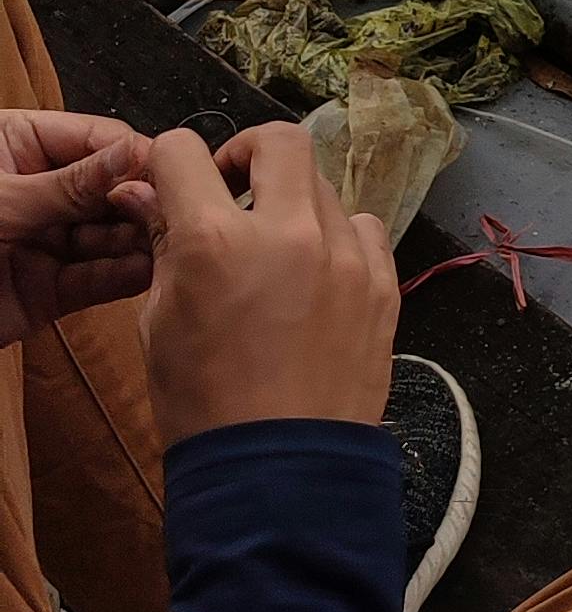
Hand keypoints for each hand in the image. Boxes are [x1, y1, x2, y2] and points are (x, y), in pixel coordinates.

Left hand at [0, 108, 156, 349]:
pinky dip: (123, 277)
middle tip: (176, 214)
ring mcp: (44, 241)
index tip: (168, 172)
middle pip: (110, 189)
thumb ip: (66, 185)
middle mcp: (38, 190)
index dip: (132, 156)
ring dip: (139, 241)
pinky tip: (150, 272)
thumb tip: (131, 157)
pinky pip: (95, 280)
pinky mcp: (47, 290)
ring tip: (173, 245)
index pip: (95, 139)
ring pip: (109, 237)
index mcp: (17, 144)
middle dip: (141, 201)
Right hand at [135, 124, 398, 448]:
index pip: (184, 153)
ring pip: (325, 188)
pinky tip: (319, 273)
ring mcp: (345, 260)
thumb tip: (147, 193)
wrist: (279, 469)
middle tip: (235, 192)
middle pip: (280, 142)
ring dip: (295, 203)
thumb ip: (162, 244)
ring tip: (278, 249)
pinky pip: (365, 230)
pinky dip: (339, 237)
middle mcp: (288, 235)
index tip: (178, 186)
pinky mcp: (383, 288)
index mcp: (215, 241)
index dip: (171, 164)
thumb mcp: (160, 320)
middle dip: (249, 155)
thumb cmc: (204, 402)